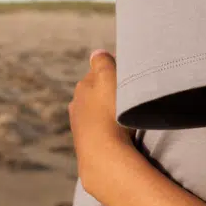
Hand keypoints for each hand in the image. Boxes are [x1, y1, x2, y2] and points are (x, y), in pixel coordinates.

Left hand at [69, 51, 135, 186]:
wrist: (103, 153)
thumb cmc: (108, 112)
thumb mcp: (108, 78)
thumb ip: (102, 62)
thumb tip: (96, 52)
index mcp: (82, 87)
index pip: (98, 73)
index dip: (114, 73)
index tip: (128, 77)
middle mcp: (76, 106)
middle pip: (95, 94)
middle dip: (108, 94)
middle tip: (128, 97)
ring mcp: (80, 126)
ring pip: (96, 114)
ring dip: (108, 113)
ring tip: (126, 118)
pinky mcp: (86, 144)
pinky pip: (99, 131)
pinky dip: (108, 130)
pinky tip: (119, 134)